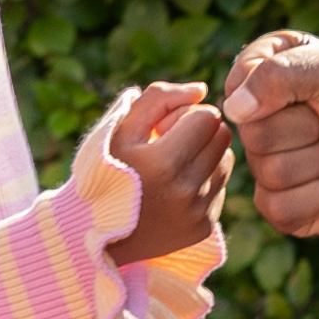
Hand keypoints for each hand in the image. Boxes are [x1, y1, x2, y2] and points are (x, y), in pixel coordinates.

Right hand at [101, 82, 230, 266]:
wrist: (92, 228)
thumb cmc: (105, 167)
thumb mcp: (121, 126)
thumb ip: (159, 98)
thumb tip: (201, 90)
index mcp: (165, 164)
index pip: (208, 117)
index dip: (185, 115)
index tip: (161, 129)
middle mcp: (186, 192)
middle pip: (222, 137)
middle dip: (199, 132)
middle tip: (169, 144)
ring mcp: (197, 213)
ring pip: (226, 161)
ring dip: (204, 156)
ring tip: (171, 167)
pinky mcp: (203, 227)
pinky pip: (219, 187)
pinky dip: (202, 182)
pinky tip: (173, 189)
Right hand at [218, 30, 318, 239]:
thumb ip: (284, 74)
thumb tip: (234, 108)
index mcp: (272, 72)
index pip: (241, 79)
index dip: (278, 91)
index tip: (318, 91)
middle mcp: (264, 116)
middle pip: (253, 132)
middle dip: (305, 132)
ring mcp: (269, 162)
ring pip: (267, 171)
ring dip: (316, 165)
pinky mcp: (281, 205)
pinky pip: (277, 207)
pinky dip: (315, 199)